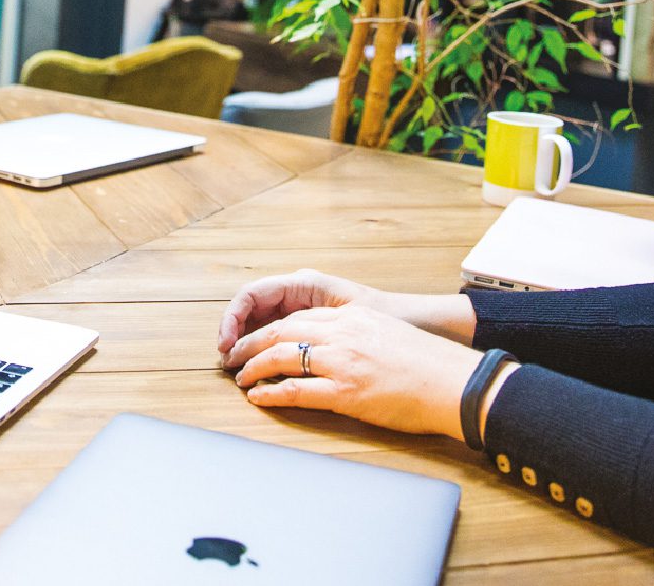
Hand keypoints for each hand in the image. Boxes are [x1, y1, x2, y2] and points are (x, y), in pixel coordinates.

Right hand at [217, 270, 382, 356]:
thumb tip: (276, 345)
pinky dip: (270, 350)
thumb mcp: (349, 317)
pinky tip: (267, 370)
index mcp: (306, 283)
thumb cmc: (394, 317)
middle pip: (254, 309)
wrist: (426, 324)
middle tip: (228, 365)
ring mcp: (309, 308)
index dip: (232, 320)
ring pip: (266, 323)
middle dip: (236, 335)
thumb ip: (311, 328)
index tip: (227, 347)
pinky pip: (284, 335)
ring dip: (250, 344)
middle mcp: (303, 292)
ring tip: (241, 370)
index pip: (252, 294)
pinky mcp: (318, 326)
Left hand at [225, 304, 478, 439]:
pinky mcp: (346, 391)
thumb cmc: (427, 364)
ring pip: (281, 357)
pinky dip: (271, 393)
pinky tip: (259, 398)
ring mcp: (342, 361)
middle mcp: (343, 333)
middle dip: (250, 343)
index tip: (252, 339)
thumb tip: (330, 346)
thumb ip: (355, 333)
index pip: (297, 317)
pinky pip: (295, 390)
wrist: (453, 383)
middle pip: (280, 331)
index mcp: (352, 317)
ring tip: (240, 378)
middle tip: (232, 356)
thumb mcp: (385, 332)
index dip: (268, 328)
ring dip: (254, 368)